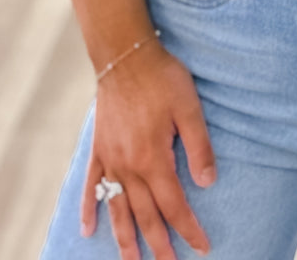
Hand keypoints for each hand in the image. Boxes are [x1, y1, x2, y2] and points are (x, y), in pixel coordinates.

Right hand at [80, 41, 214, 257]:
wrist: (125, 56)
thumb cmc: (162, 78)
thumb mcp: (190, 107)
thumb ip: (199, 146)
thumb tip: (209, 183)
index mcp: (154, 159)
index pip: (175, 205)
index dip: (189, 229)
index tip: (202, 247)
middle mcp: (129, 167)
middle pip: (145, 216)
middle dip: (159, 245)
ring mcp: (110, 161)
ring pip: (117, 209)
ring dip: (124, 239)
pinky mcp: (98, 150)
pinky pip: (91, 187)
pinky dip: (89, 210)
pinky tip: (88, 230)